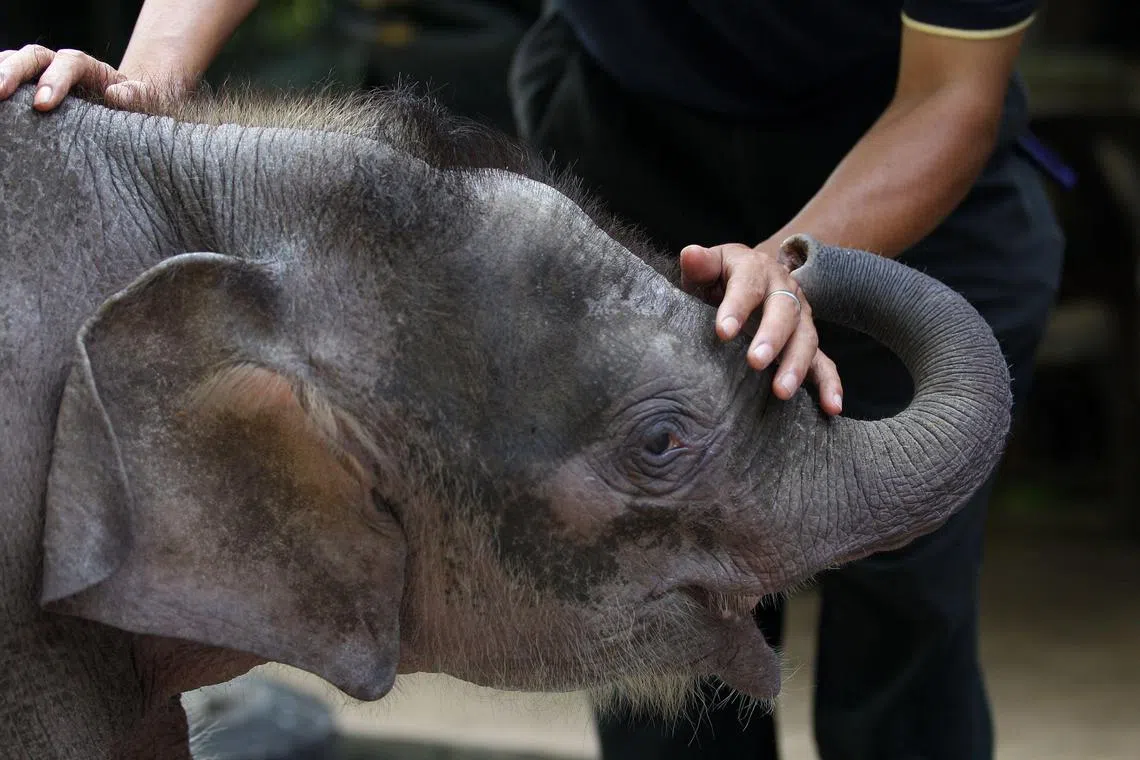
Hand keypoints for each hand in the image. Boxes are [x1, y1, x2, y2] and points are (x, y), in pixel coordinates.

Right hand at [0, 44, 157, 109]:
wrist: (117, 109)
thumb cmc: (128, 106)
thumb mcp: (140, 101)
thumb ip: (136, 96)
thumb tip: (117, 95)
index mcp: (87, 66)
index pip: (69, 62)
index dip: (54, 80)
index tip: (43, 105)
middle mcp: (58, 64)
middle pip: (34, 56)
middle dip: (14, 72)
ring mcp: (39, 72)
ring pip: (14, 61)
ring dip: (0, 73)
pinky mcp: (27, 85)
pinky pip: (7, 76)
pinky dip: (0, 79)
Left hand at [680, 241, 842, 415]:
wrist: (748, 278)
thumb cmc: (720, 279)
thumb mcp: (708, 268)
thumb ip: (700, 264)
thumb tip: (690, 254)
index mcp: (756, 270)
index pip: (748, 286)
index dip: (736, 307)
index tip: (723, 331)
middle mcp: (784, 291)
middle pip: (784, 312)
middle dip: (772, 337)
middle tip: (756, 361)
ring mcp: (800, 318)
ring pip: (806, 339)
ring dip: (796, 365)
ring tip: (781, 391)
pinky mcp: (808, 342)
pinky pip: (824, 364)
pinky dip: (830, 385)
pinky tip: (832, 407)